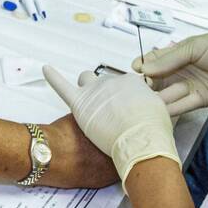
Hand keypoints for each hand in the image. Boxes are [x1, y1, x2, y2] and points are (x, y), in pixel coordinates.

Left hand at [42, 66, 179, 183]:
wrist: (140, 138)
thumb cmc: (152, 130)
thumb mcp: (161, 112)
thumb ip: (153, 106)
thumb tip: (152, 111)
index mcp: (131, 82)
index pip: (124, 85)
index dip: (124, 98)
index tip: (127, 108)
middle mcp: (112, 82)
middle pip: (105, 82)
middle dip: (106, 93)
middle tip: (111, 112)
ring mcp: (95, 91)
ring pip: (86, 80)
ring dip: (86, 87)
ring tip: (89, 102)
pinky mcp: (80, 103)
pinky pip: (62, 86)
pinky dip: (54, 77)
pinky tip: (46, 69)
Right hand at [132, 32, 207, 117]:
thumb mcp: (195, 47)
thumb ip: (169, 59)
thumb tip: (144, 69)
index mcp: (180, 52)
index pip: (156, 59)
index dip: (144, 64)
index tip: (134, 70)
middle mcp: (183, 69)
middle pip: (158, 79)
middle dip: (147, 84)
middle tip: (135, 91)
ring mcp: (191, 86)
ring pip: (168, 93)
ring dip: (156, 98)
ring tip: (142, 104)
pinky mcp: (200, 101)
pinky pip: (181, 105)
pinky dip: (170, 108)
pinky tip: (158, 111)